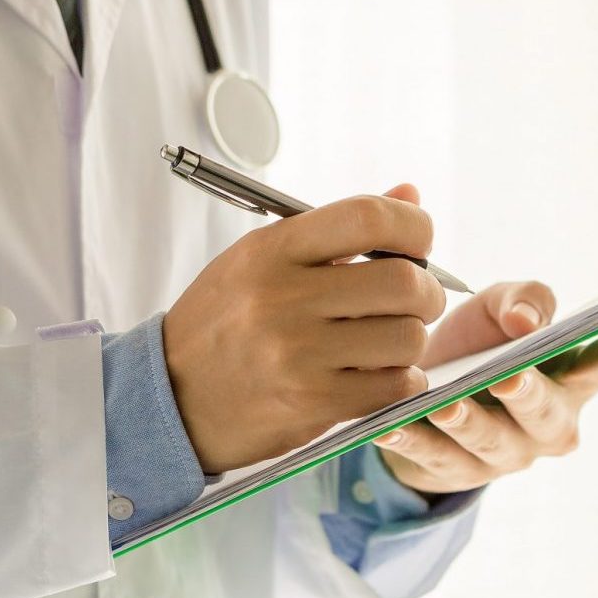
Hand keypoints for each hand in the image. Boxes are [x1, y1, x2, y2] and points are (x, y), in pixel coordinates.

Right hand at [163, 185, 445, 472]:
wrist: (171, 397)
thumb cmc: (224, 323)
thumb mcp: (263, 260)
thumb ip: (339, 230)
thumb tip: (410, 194)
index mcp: (271, 250)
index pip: (368, 218)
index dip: (414, 226)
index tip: (419, 243)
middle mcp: (283, 298)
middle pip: (403, 283)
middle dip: (427, 293)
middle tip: (417, 302)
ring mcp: (296, 354)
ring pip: (407, 338)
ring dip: (412, 342)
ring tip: (388, 342)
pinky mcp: (310, 402)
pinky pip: (394, 386)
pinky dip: (402, 381)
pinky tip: (382, 376)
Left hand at [373, 280, 597, 494]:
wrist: (423, 392)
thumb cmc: (479, 344)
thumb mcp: (500, 308)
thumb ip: (523, 299)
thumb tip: (526, 320)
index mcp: (574, 378)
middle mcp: (551, 423)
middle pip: (548, 413)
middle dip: (529, 396)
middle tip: (509, 378)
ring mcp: (507, 455)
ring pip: (491, 440)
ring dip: (468, 422)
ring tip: (444, 405)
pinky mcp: (457, 473)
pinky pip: (435, 458)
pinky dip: (413, 442)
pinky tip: (390, 427)